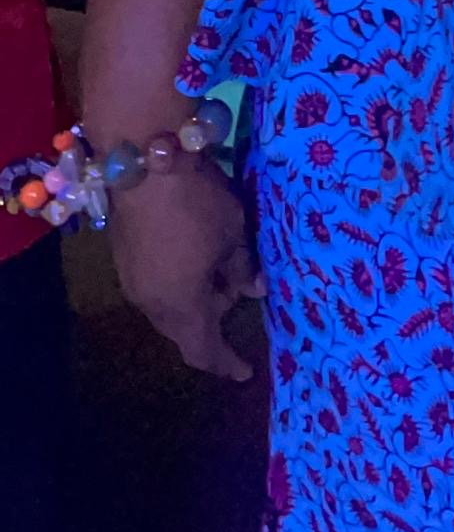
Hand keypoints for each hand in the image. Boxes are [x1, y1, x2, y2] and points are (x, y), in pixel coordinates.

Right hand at [108, 155, 264, 381]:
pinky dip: (177, 282)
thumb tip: (253, 289)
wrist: (145, 161)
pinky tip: (193, 253)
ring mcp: (131, 280)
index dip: (225, 363)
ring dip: (194, 299)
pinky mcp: (122, 256)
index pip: (203, 351)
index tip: (245, 370)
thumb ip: (242, 267)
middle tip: (238, 292)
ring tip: (220, 266)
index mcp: (180, 307)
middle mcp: (150, 303)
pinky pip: (155, 285)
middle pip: (183, 329)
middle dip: (212, 321)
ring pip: (167, 307)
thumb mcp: (232, 234)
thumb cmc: (198, 204)